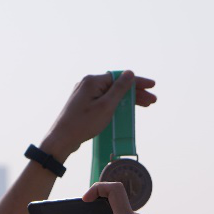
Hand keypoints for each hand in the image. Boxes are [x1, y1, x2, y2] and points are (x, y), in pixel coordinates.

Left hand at [40, 71, 155, 160]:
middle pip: (116, 85)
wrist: (61, 139)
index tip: (152, 86)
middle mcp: (87, 84)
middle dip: (135, 93)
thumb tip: (130, 73)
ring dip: (127, 99)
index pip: (120, 77)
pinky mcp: (82, 105)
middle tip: (151, 101)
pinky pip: (103, 101)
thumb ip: (119, 89)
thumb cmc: (83, 124)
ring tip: (143, 106)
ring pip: (110, 94)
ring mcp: (84, 95)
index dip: (137, 82)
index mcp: (92, 81)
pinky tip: (125, 110)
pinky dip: (115, 104)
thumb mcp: (106, 106)